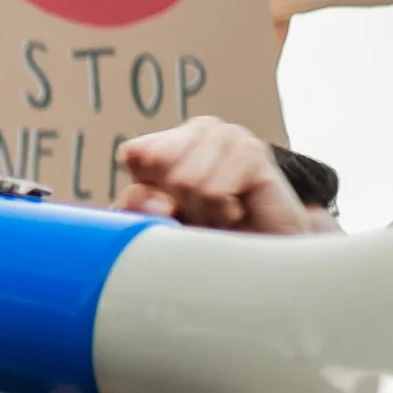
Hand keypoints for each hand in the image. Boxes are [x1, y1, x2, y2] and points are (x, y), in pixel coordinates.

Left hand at [117, 117, 308, 234]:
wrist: (259, 261)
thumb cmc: (208, 239)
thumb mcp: (157, 225)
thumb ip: (137, 206)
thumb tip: (142, 193)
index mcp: (169, 142)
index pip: (133, 152)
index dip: (146, 190)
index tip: (170, 208)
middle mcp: (200, 131)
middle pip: (156, 160)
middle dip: (176, 200)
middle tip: (203, 213)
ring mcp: (229, 136)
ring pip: (185, 177)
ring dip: (202, 209)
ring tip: (221, 214)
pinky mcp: (254, 152)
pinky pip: (214, 189)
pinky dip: (221, 212)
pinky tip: (238, 212)